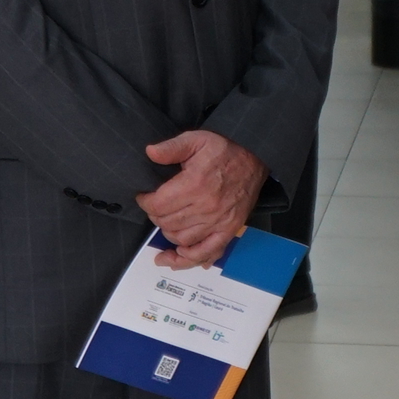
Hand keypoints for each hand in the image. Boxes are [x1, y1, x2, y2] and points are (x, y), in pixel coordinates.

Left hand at [134, 129, 265, 266]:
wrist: (254, 158)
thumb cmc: (224, 149)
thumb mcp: (196, 139)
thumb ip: (171, 147)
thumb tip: (150, 153)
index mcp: (195, 184)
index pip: (159, 205)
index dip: (145, 202)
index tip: (143, 197)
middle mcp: (206, 207)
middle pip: (167, 223)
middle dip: (155, 216)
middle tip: (155, 207)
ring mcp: (219, 222)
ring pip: (182, 240)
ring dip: (168, 234)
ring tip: (165, 224)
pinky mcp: (229, 230)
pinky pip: (206, 253)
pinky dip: (189, 259)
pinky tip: (177, 256)